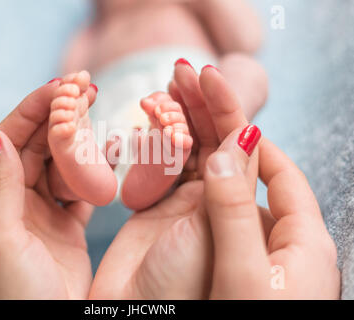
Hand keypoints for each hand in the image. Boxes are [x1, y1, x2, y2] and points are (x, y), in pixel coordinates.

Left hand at [0, 80, 93, 298]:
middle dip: (61, 114)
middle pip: (39, 145)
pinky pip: (81, 187)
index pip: (10, 140)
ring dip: (79, 138)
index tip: (61, 85)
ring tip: (100, 111)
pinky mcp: (67, 223)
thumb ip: (2, 186)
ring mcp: (43, 210)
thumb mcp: (1, 238)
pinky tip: (110, 149)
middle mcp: (16, 199)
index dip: (33, 110)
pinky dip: (95, 169)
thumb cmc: (14, 295)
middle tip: (87, 86)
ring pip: (62, 162)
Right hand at [89, 62, 252, 298]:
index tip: (216, 87)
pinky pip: (168, 173)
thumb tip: (239, 140)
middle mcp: (241, 216)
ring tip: (165, 87)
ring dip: (181, 121)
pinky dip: (159, 146)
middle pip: (229, 152)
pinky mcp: (168, 216)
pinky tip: (149, 121)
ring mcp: (201, 214)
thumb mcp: (237, 265)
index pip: (269, 163)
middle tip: (185, 72)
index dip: (242, 121)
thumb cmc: (205, 315)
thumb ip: (235, 202)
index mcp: (281, 233)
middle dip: (208, 110)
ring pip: (196, 158)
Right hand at [203, 135, 339, 298]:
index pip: (287, 178)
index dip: (259, 147)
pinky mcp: (258, 281)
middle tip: (206, 146)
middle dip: (237, 166)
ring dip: (224, 193)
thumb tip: (225, 155)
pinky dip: (219, 219)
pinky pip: (238, 238)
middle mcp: (297, 252)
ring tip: (195, 178)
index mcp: (308, 244)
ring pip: (249, 216)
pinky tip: (200, 221)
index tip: (231, 124)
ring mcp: (278, 267)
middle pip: (267, 194)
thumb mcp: (242, 271)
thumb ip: (233, 213)